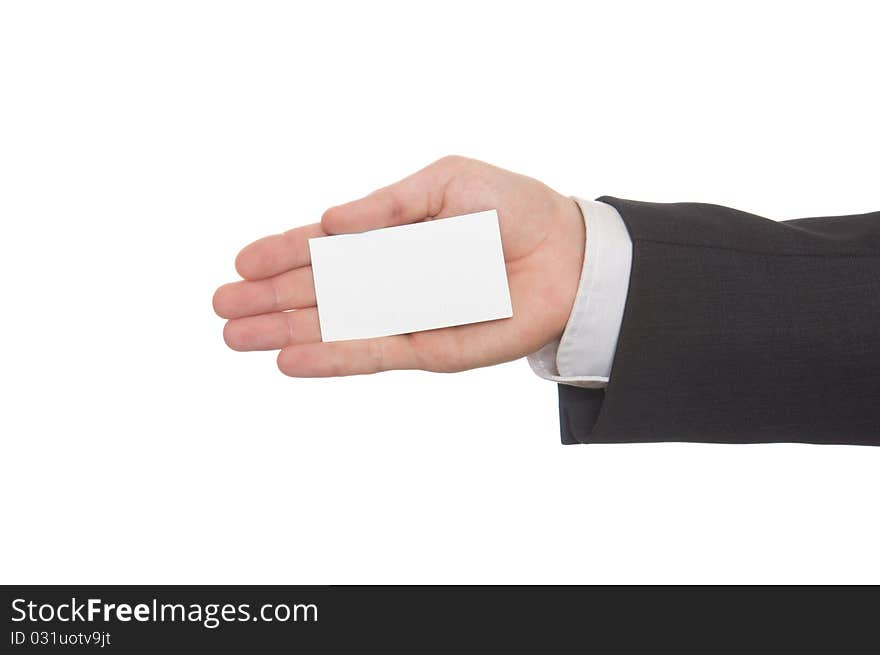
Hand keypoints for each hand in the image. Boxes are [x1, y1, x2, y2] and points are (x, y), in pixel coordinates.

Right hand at [213, 156, 584, 375]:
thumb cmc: (511, 209)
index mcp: (392, 236)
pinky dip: (331, 357)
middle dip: (268, 299)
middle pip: (318, 292)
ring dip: (284, 331)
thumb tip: (329, 221)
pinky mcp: (429, 349)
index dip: (282, 253)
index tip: (240, 261)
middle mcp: (392, 279)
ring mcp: (407, 316)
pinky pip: (372, 353)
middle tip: (220, 309)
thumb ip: (387, 205)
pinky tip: (290, 359)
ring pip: (333, 326)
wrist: (568, 254)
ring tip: (235, 337)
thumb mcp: (446, 183)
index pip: (325, 248)